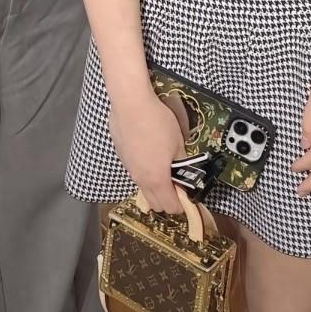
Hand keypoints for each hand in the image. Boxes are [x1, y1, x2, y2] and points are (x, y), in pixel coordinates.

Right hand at [109, 88, 186, 213]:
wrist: (130, 104)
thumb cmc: (157, 122)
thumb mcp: (178, 143)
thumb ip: (182, 163)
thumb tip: (184, 172)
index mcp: (157, 179)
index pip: (170, 207)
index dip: (182, 204)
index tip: (189, 195)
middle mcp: (140, 179)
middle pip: (155, 204)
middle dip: (168, 199)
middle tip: (178, 184)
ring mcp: (129, 168)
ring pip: (143, 188)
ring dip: (155, 186)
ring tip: (163, 166)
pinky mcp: (121, 157)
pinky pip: (135, 172)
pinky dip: (144, 171)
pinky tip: (149, 152)